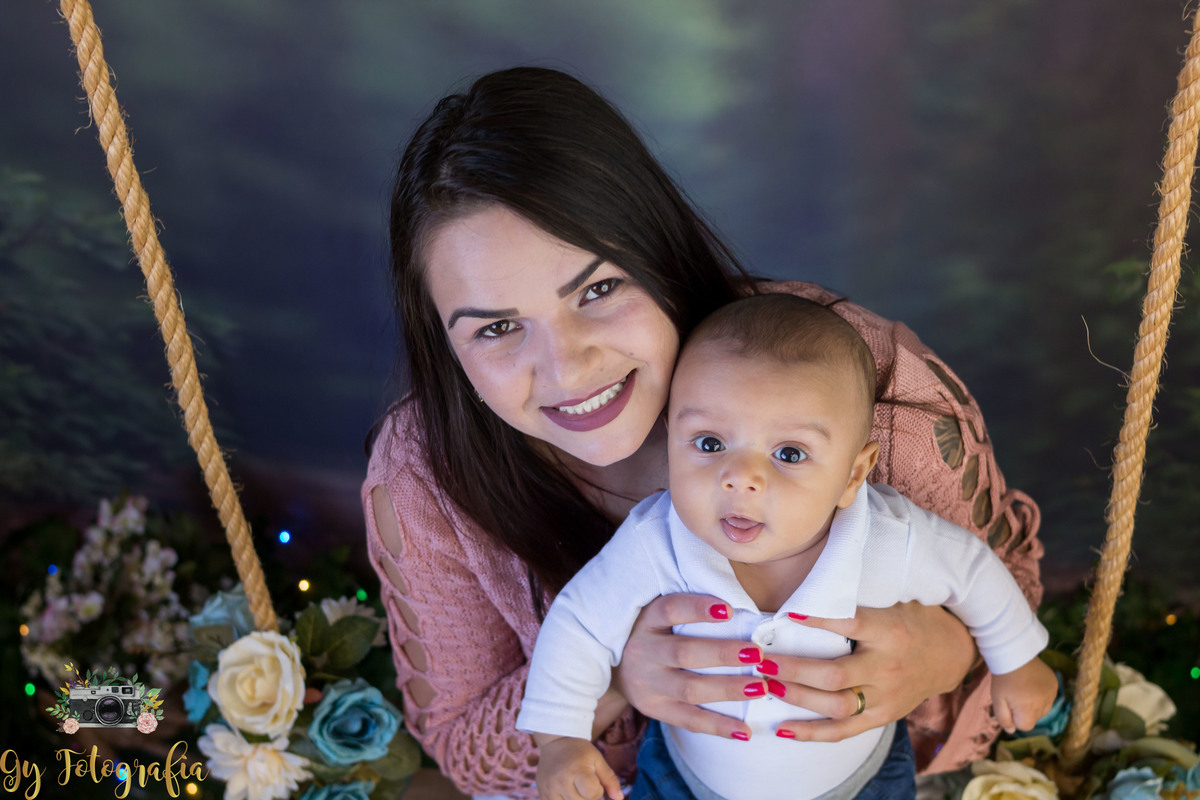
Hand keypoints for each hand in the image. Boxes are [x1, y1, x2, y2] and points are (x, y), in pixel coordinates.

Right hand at [534, 735, 622, 799]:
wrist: (555, 740)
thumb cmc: (579, 750)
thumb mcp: (597, 760)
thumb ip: (610, 779)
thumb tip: (619, 798)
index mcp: (576, 770)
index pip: (593, 794)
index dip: (597, 789)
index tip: (593, 778)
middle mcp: (560, 781)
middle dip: (587, 796)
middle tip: (584, 782)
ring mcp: (549, 789)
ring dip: (576, 799)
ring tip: (575, 787)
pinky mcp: (542, 793)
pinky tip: (566, 791)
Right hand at [612, 593, 763, 739]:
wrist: (615, 668)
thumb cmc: (654, 633)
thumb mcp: (659, 615)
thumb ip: (688, 610)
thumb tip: (740, 605)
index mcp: (647, 620)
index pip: (670, 609)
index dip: (698, 608)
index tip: (729, 609)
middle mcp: (643, 651)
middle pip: (684, 653)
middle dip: (723, 654)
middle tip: (757, 653)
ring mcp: (648, 684)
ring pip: (690, 689)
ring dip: (728, 689)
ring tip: (760, 688)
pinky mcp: (655, 709)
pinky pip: (689, 720)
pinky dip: (719, 726)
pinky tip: (745, 730)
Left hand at [768, 603, 975, 740]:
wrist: (950, 655)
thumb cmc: (911, 619)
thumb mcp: (892, 599)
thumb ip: (856, 597)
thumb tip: (810, 584)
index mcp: (889, 632)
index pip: (849, 623)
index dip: (818, 618)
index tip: (786, 613)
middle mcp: (886, 668)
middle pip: (835, 675)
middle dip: (795, 669)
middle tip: (762, 659)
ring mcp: (885, 697)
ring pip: (836, 705)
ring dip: (797, 697)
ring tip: (766, 684)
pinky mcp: (881, 717)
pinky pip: (843, 731)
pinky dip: (812, 733)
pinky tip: (782, 729)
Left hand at [991, 659, 1058, 733]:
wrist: (1013, 654)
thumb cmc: (1003, 679)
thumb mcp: (997, 700)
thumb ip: (1004, 719)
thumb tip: (1012, 731)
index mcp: (1029, 710)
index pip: (1025, 726)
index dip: (1015, 717)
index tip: (1009, 703)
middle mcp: (1044, 704)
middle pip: (1034, 718)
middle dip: (1025, 711)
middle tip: (1015, 694)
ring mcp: (1052, 694)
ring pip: (1043, 709)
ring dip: (1034, 703)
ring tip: (1024, 689)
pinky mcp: (1055, 684)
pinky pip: (1049, 697)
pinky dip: (1041, 694)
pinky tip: (1032, 684)